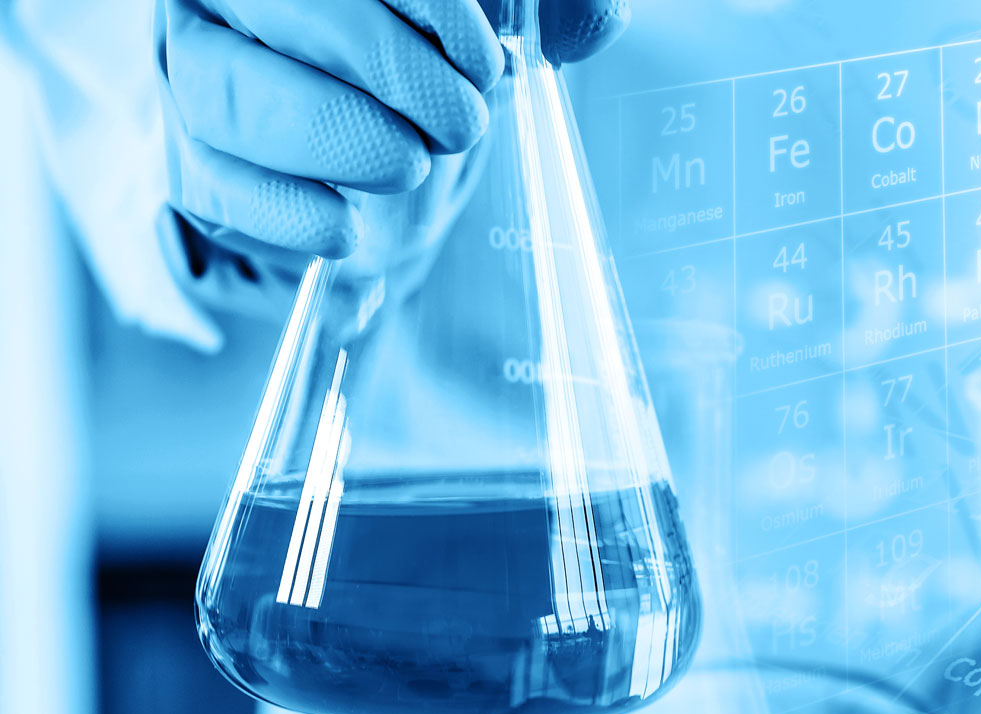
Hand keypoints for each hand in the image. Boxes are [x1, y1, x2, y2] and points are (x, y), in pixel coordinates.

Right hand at [157, 0, 627, 263]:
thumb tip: (593, 26)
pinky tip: (348, 229)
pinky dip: (287, 215)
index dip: (425, 6)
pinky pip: (210, 186)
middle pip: (276, 7)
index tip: (483, 62)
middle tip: (459, 124)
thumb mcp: (485, 27)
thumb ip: (546, 5)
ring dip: (336, 137)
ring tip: (407, 166)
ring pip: (225, 92)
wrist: (378, 156)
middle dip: (386, 68)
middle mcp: (223, 0)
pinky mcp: (192, 164)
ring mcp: (193, 76)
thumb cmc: (431, 67)